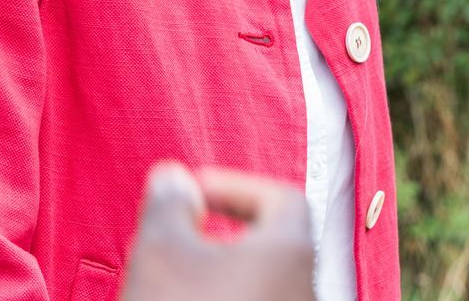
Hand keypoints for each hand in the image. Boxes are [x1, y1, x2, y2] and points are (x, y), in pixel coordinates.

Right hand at [120, 162, 314, 300]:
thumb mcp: (161, 248)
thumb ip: (170, 201)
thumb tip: (174, 179)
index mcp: (290, 252)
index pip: (282, 196)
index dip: (233, 186)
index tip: (193, 193)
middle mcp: (306, 287)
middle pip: (275, 239)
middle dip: (224, 227)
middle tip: (183, 230)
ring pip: (266, 276)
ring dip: (223, 265)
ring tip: (181, 273)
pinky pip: (261, 298)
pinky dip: (230, 292)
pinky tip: (193, 297)